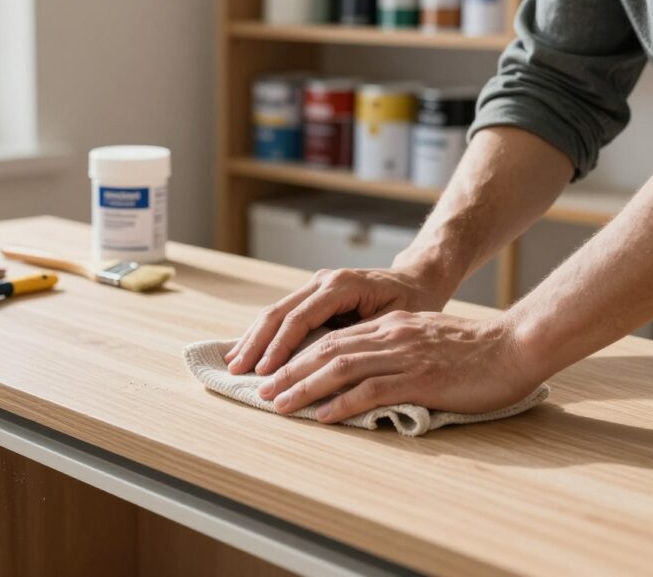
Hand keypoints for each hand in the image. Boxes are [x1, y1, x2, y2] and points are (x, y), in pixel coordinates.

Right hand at [225, 267, 452, 375]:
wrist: (418, 278)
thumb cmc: (413, 302)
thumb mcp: (394, 322)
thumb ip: (359, 342)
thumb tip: (330, 370)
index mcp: (340, 285)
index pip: (299, 319)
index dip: (279, 348)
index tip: (264, 373)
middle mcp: (322, 280)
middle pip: (278, 313)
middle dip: (256, 344)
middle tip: (237, 372)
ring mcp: (315, 285)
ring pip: (274, 312)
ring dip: (253, 339)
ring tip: (233, 363)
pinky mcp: (312, 295)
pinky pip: (282, 314)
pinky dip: (263, 334)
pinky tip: (247, 350)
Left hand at [257, 310, 538, 421]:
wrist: (515, 347)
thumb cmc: (474, 352)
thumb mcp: (425, 341)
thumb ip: (395, 351)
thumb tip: (366, 373)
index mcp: (389, 327)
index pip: (332, 338)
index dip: (298, 354)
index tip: (274, 371)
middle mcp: (389, 336)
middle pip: (326, 350)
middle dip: (289, 370)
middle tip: (261, 389)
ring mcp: (403, 355)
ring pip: (340, 367)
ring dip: (304, 387)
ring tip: (279, 403)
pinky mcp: (419, 377)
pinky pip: (372, 390)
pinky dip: (342, 403)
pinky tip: (323, 416)